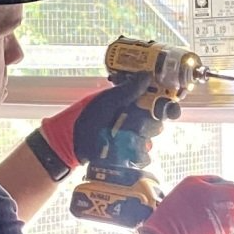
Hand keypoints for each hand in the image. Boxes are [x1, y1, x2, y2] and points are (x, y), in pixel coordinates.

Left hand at [37, 76, 151, 172]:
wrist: (70, 142)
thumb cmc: (86, 116)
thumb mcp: (107, 100)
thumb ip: (128, 90)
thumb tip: (148, 75)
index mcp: (130, 105)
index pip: (154, 105)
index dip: (161, 106)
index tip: (163, 109)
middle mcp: (133, 122)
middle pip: (155, 124)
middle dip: (148, 126)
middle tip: (135, 126)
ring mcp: (131, 140)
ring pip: (149, 142)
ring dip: (142, 142)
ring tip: (126, 142)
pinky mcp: (127, 157)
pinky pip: (142, 158)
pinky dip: (138, 157)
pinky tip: (129, 155)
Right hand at [138, 176, 233, 233]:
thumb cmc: (178, 209)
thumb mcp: (192, 182)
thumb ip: (215, 181)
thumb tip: (226, 185)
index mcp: (231, 198)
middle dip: (224, 204)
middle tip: (202, 204)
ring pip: (227, 221)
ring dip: (214, 218)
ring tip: (194, 218)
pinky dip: (209, 231)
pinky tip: (194, 230)